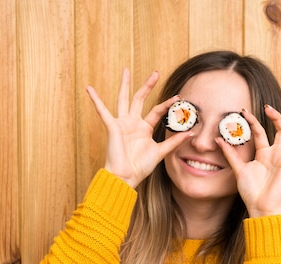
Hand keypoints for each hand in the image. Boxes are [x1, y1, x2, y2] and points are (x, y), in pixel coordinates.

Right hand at [86, 68, 191, 187]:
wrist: (125, 176)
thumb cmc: (139, 167)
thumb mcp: (160, 152)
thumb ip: (174, 141)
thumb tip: (190, 132)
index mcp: (144, 128)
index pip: (157, 111)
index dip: (167, 104)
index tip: (178, 98)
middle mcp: (133, 123)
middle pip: (140, 99)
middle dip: (147, 86)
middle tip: (156, 73)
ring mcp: (122, 123)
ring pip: (124, 99)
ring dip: (125, 85)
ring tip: (126, 70)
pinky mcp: (112, 127)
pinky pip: (102, 111)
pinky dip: (95, 100)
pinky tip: (89, 89)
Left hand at [216, 103, 280, 217]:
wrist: (261, 208)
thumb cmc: (251, 192)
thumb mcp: (238, 169)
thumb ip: (230, 154)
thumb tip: (218, 139)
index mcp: (264, 155)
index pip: (261, 132)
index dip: (253, 121)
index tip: (244, 111)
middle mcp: (276, 154)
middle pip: (280, 130)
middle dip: (275, 116)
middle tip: (266, 105)